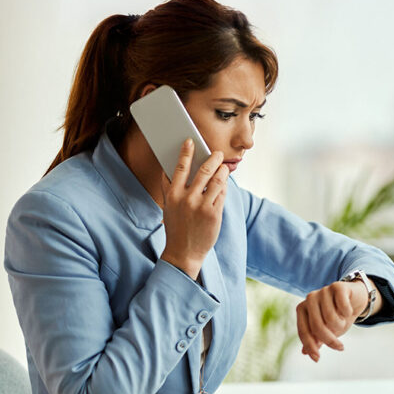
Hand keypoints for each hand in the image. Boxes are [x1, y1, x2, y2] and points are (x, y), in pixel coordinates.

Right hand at [160, 139, 228, 278]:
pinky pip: (222, 194)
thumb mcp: (168, 207)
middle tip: (218, 153)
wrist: (183, 252)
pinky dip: (224, 186)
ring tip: (224, 166)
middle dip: (213, 159)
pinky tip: (224, 182)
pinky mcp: (214, 214)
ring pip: (217, 181)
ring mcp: (202, 206)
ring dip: (222, 171)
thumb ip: (170, 188)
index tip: (190, 141)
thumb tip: (170, 168)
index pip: (180, 168)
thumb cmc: (176, 227)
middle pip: (203, 171)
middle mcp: (187, 199)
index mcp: (173, 195)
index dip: (186, 152)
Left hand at [296, 280, 370, 361]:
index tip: (317, 359)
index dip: (310, 346)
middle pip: (317, 326)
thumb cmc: (338, 316)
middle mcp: (310, 298)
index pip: (303, 331)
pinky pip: (342, 307)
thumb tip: (305, 352)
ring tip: (343, 322)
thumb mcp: (327, 330)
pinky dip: (348, 313)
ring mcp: (323, 290)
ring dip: (341, 325)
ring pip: (331, 318)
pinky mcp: (337, 286)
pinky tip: (349, 311)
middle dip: (329, 340)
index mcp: (302, 308)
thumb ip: (315, 339)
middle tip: (340, 347)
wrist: (355, 300)